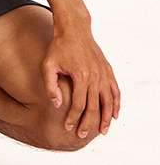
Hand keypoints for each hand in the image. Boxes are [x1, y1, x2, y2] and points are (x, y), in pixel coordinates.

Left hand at [41, 19, 120, 139]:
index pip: (79, 104)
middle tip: (82, 135)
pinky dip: (116, 103)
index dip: (73, 118)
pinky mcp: (108, 70)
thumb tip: (57, 105)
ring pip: (108, 101)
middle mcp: (95, 76)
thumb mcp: (48, 65)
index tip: (67, 127)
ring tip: (103, 131)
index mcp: (80, 76)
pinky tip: (115, 115)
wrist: (74, 29)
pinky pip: (115, 90)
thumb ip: (50, 86)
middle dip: (88, 123)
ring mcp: (104, 73)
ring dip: (106, 118)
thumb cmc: (58, 48)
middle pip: (94, 106)